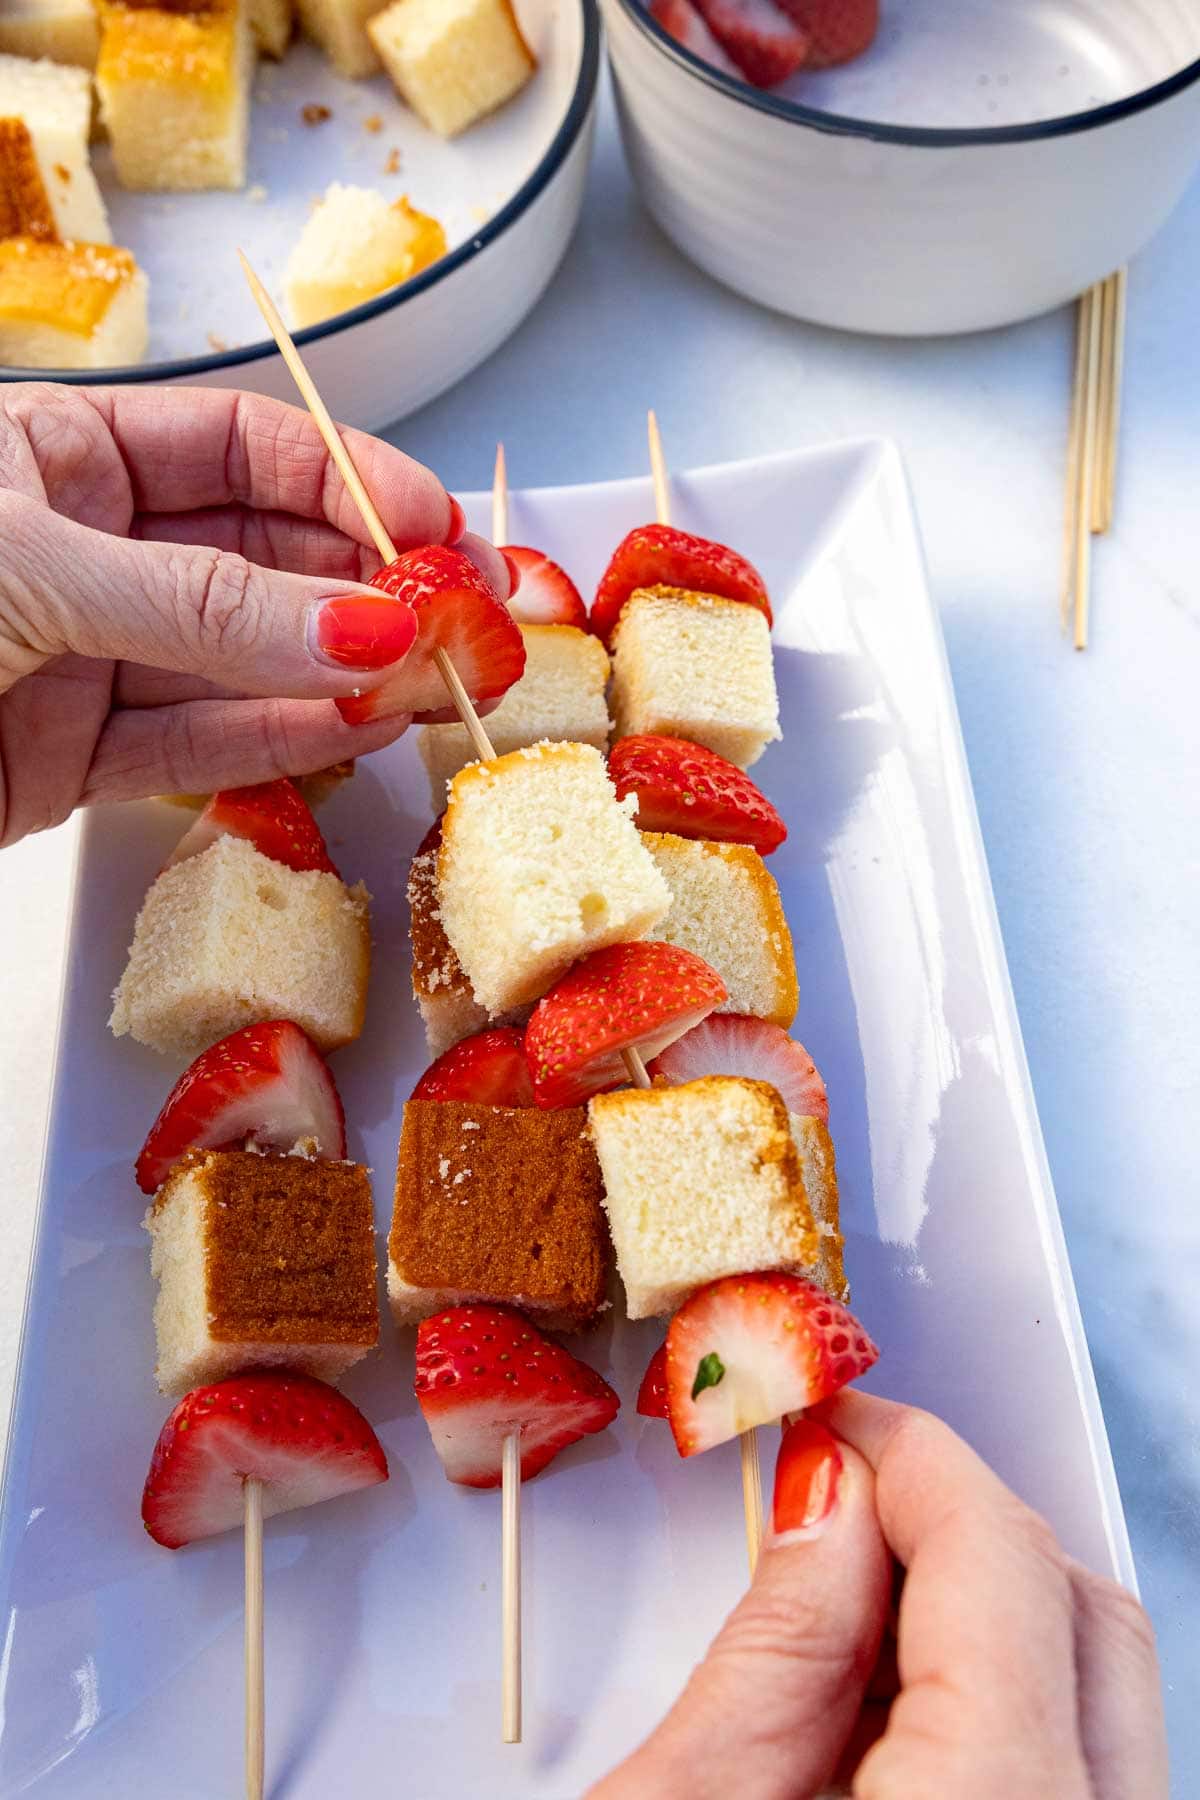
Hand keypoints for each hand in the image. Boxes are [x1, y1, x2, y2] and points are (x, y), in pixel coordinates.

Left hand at [0, 383, 512, 846]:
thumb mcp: (31, 566)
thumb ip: (200, 605)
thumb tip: (358, 632)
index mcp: (62, 453)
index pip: (242, 447)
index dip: (349, 480)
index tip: (435, 523)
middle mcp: (87, 550)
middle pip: (265, 560)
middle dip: (371, 590)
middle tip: (465, 617)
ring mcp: (87, 658)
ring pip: (246, 665)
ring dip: (346, 679)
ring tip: (440, 683)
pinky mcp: (73, 761)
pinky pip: (198, 747)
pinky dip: (281, 745)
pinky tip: (359, 731)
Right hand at [591, 1391, 1165, 1799]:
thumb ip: (771, 1646)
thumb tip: (825, 1500)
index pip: (995, 1554)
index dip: (907, 1451)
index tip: (834, 1412)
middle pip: (1077, 1608)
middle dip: (953, 1518)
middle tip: (835, 1485)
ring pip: (1097, 1690)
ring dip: (983, 1615)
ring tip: (843, 1604)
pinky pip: (1081, 1771)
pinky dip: (1001, 1706)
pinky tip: (883, 1715)